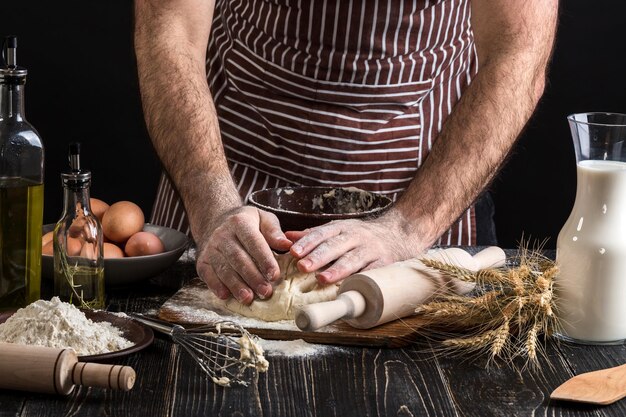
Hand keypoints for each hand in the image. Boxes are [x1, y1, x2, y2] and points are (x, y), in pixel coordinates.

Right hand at [196, 206, 291, 303]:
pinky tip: (226, 296)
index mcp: (240, 222)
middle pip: (238, 258)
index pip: (253, 242)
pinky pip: (207, 275)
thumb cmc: (246, 223)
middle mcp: (222, 234)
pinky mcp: (202, 261)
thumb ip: (274, 232)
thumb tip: (287, 245)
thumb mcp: (263, 219)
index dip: (264, 259)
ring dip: (236, 285)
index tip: (275, 275)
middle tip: (265, 292)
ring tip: (248, 298)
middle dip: (252, 277)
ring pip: (223, 268)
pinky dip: (216, 286)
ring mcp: (210, 248)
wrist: (215, 220)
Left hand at [286, 213, 427, 283]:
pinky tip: (351, 287)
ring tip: (322, 279)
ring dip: (337, 269)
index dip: (308, 242)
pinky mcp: (385, 263)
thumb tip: (285, 238)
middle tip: (302, 266)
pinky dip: (362, 278)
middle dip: (318, 256)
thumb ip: (313, 235)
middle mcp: (356, 236)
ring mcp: (371, 250)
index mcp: (342, 228)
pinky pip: (372, 272)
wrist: (399, 233)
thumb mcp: (338, 230)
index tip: (293, 252)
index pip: (322, 233)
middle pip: (335, 246)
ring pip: (352, 259)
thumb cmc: (361, 235)